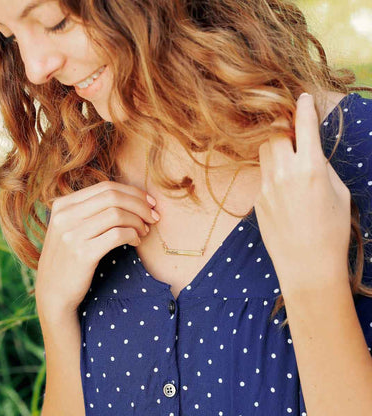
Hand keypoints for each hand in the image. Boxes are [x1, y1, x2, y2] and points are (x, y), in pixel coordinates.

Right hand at [35, 181, 158, 313]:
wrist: (53, 293)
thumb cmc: (69, 258)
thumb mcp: (72, 227)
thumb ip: (92, 210)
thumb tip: (133, 197)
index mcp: (63, 204)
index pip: (105, 187)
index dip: (132, 192)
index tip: (149, 202)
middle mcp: (65, 216)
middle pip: (113, 197)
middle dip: (140, 205)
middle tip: (153, 216)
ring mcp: (72, 234)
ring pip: (117, 214)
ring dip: (138, 221)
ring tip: (144, 231)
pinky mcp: (82, 254)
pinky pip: (118, 235)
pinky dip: (133, 235)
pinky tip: (136, 242)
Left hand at [254, 93, 350, 296]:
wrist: (307, 265)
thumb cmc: (332, 231)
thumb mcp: (339, 194)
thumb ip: (322, 168)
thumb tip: (310, 154)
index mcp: (309, 168)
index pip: (303, 126)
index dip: (303, 108)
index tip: (302, 98)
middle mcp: (283, 173)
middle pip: (273, 134)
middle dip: (283, 129)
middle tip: (293, 135)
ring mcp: (266, 187)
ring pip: (263, 153)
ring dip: (274, 148)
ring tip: (288, 160)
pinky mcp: (257, 200)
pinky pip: (262, 176)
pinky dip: (272, 173)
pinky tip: (284, 190)